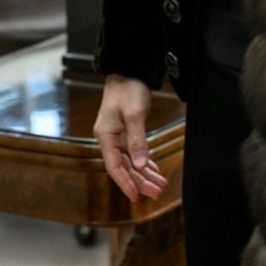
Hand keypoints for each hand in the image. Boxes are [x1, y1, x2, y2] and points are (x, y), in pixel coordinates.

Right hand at [94, 76, 166, 202]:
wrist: (128, 69)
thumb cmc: (128, 88)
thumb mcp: (135, 114)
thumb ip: (137, 140)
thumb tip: (140, 165)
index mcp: (106, 135)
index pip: (115, 166)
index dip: (126, 182)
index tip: (137, 196)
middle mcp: (109, 138)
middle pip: (124, 166)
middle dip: (140, 181)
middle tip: (157, 193)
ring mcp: (117, 135)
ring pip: (130, 161)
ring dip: (144, 173)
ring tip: (159, 185)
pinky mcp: (126, 131)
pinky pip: (134, 152)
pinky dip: (144, 162)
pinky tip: (153, 170)